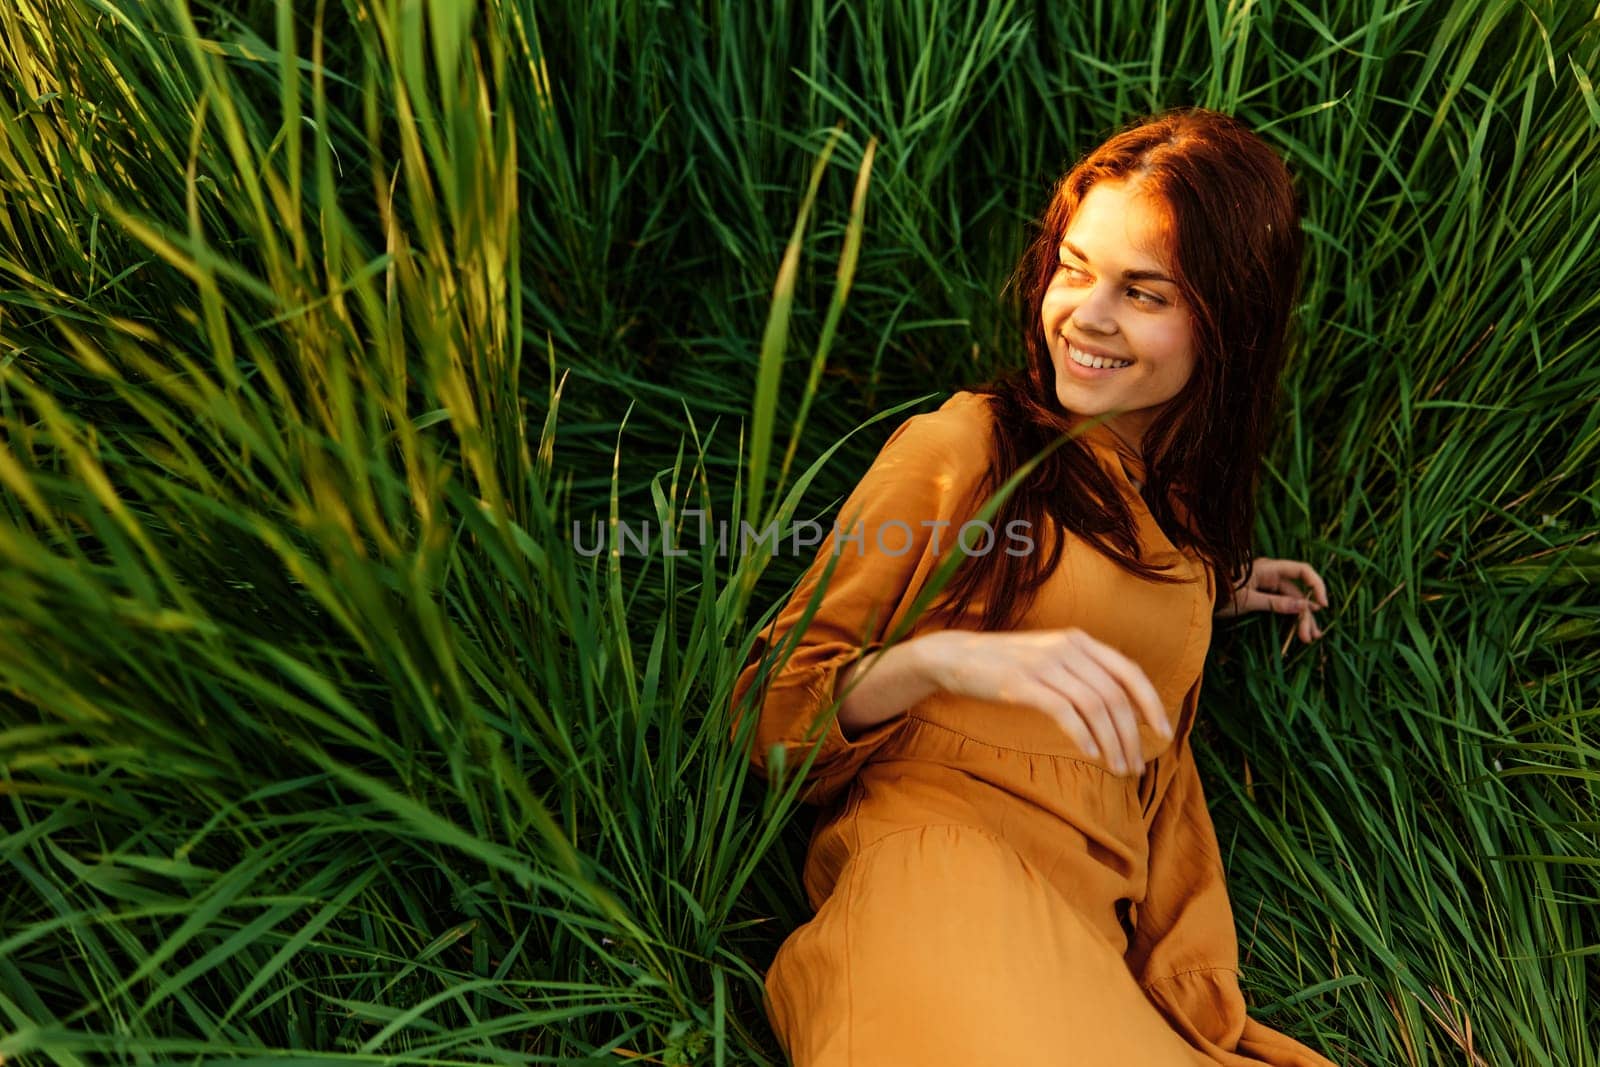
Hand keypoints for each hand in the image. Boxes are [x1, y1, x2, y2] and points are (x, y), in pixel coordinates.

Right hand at [916, 628, 1169, 776]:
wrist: (956, 657)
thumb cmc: (1006, 665)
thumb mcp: (1050, 658)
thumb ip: (1082, 673)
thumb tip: (1120, 709)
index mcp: (1079, 641)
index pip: (1129, 671)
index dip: (1151, 704)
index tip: (1164, 734)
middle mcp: (1067, 647)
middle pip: (1115, 696)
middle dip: (1131, 735)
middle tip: (1135, 766)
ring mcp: (1044, 664)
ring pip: (1095, 706)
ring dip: (1111, 742)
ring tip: (1117, 768)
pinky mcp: (1022, 683)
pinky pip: (1065, 712)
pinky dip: (1083, 736)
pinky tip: (1090, 754)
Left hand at [1215, 555, 1328, 643]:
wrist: (1197, 595)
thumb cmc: (1219, 593)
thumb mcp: (1247, 600)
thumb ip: (1275, 603)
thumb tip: (1304, 607)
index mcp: (1268, 568)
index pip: (1302, 571)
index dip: (1316, 585)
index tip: (1323, 605)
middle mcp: (1270, 574)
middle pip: (1298, 592)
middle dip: (1305, 614)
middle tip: (1310, 636)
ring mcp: (1266, 585)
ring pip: (1291, 602)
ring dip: (1300, 619)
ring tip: (1309, 638)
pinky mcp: (1261, 596)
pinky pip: (1281, 606)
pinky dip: (1288, 617)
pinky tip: (1298, 632)